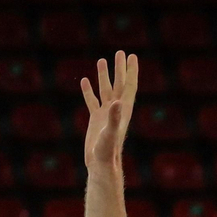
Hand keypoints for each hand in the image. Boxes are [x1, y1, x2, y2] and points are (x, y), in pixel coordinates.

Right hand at [80, 51, 138, 168]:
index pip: (129, 85)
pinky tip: (84, 80)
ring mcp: (105, 114)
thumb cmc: (107, 150)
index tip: (132, 56)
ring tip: (102, 60)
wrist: (100, 164)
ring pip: (105, 90)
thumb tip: (115, 102)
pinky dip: (89, 90)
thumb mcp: (110, 132)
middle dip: (120, 68)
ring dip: (104, 75)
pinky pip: (92, 100)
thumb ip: (113, 117)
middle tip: (120, 52)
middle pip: (119, 84)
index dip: (131, 71)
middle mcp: (116, 109)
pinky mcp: (96, 119)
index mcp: (123, 109)